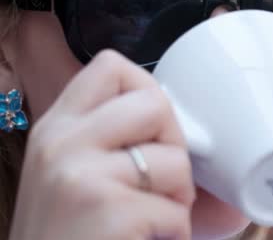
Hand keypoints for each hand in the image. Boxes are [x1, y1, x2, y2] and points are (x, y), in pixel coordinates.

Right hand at [9, 50, 195, 239]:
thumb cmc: (72, 236)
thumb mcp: (75, 178)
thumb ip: (114, 143)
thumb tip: (198, 127)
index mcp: (58, 128)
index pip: (112, 66)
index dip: (148, 90)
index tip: (153, 130)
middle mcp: (61, 142)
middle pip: (154, 102)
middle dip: (174, 145)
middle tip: (160, 183)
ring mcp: (78, 174)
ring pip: (173, 159)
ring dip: (178, 198)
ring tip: (151, 220)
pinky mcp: (104, 209)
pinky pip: (175, 211)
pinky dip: (174, 234)